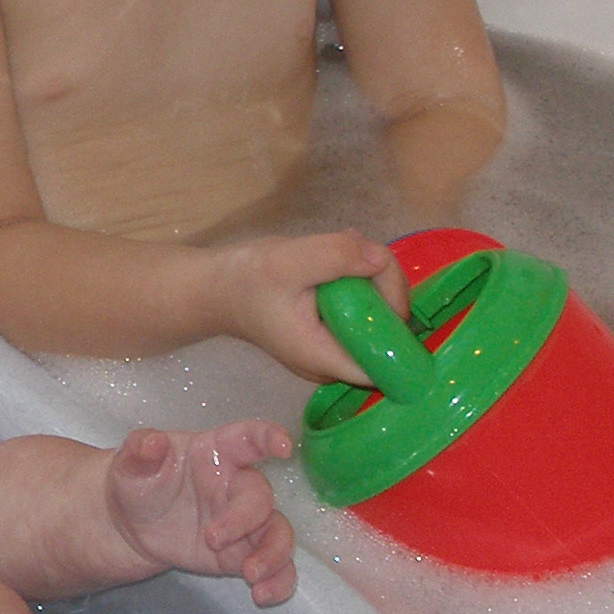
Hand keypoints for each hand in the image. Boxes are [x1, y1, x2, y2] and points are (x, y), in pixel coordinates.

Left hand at [106, 422, 298, 606]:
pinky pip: (274, 567)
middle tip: (212, 540)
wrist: (131, 524)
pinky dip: (277, 581)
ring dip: (273, 555)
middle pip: (261, 497)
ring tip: (252, 575)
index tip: (283, 447)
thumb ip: (140, 451)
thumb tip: (152, 443)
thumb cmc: (139, 481)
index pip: (249, 438)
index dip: (269, 438)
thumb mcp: (131, 464)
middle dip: (245, 519)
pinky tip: (262, 594)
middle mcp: (237, 485)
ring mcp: (244, 522)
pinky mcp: (241, 554)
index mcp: (217, 453)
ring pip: (278, 533)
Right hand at [213, 232, 407, 384]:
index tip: (385, 289)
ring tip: (342, 250)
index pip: (385, 361)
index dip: (398, 329)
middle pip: (387, 335)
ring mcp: (334, 350)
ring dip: (371, 281)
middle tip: (357, 253)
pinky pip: (364, 314)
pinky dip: (360, 285)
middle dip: (383, 290)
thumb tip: (380, 259)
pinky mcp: (332, 335)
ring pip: (378, 320)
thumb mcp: (287, 261)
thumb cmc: (245, 281)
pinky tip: (337, 262)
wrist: (215, 289)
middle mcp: (334, 363)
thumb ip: (336, 256)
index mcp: (323, 357)